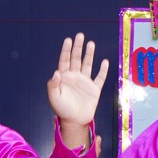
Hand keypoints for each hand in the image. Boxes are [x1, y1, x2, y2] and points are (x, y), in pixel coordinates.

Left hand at [47, 35, 108, 150]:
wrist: (74, 122)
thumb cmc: (62, 110)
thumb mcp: (54, 98)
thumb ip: (53, 85)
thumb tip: (56, 72)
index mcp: (64, 77)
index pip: (65, 60)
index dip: (66, 50)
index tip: (68, 40)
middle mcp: (75, 77)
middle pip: (76, 58)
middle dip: (78, 47)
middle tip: (80, 35)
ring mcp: (85, 82)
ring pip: (88, 64)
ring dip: (89, 54)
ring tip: (91, 43)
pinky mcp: (94, 89)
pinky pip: (99, 78)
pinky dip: (103, 70)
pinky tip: (104, 62)